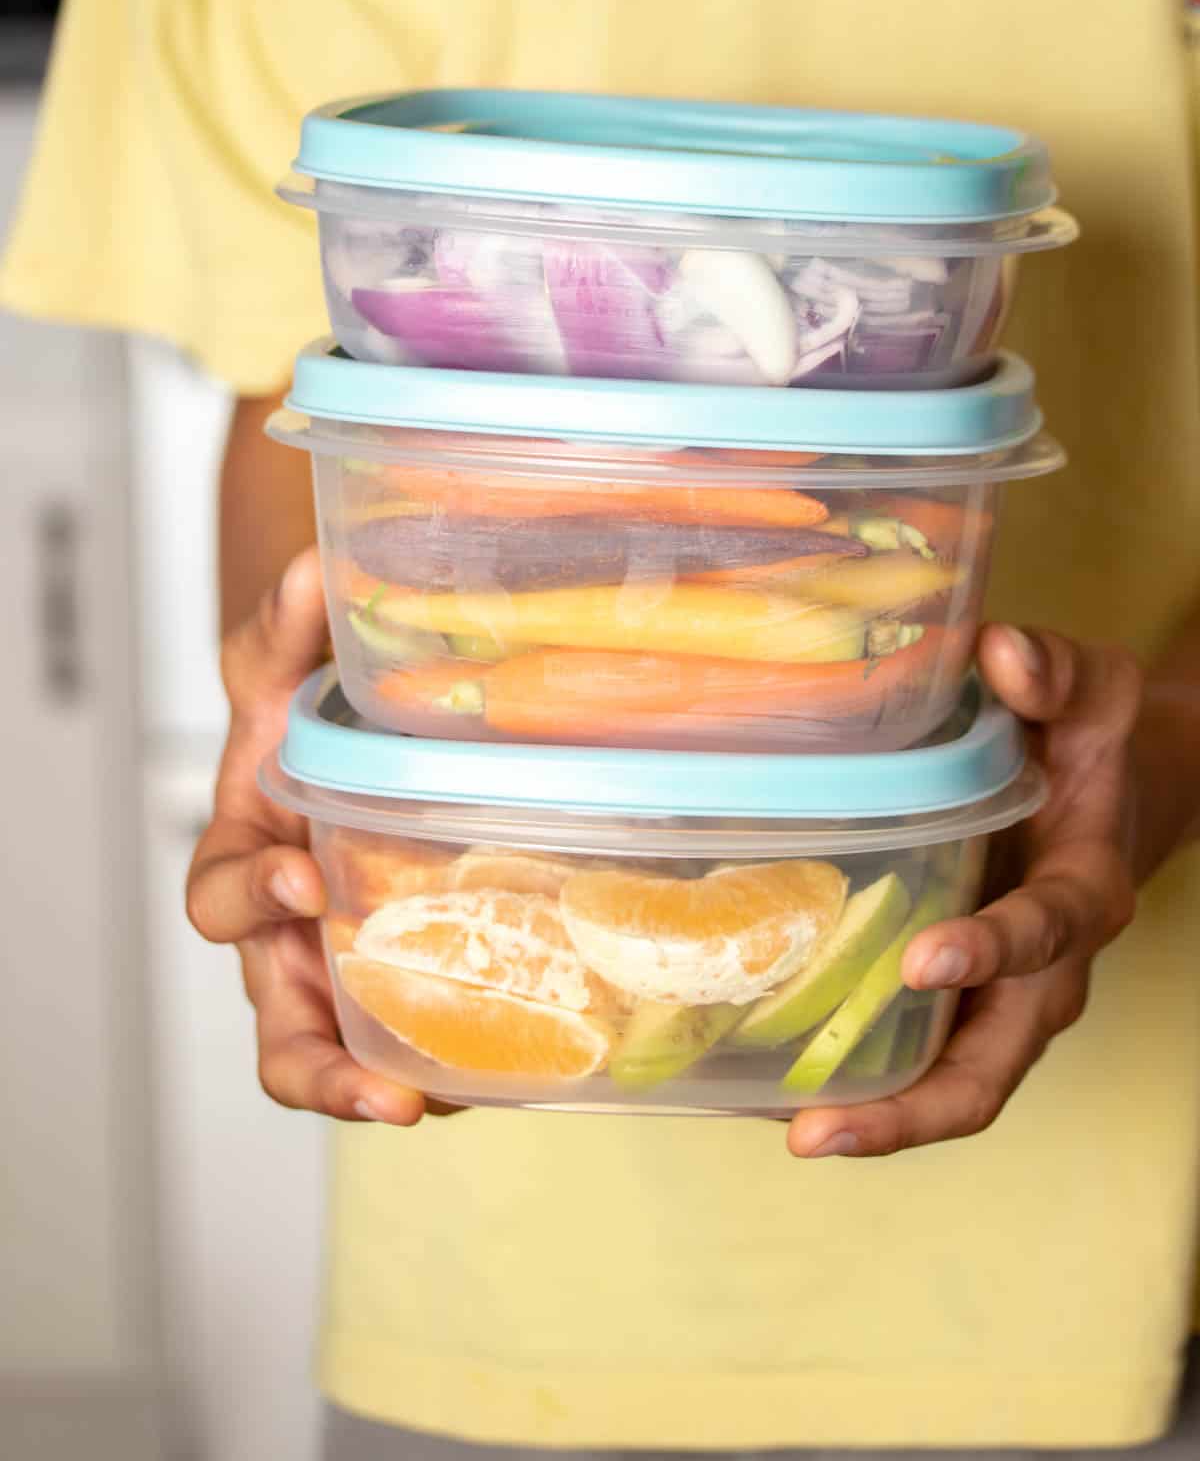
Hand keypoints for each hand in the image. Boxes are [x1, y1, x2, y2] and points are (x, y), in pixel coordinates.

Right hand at [187, 548, 426, 1125]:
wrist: (356, 735)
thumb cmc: (305, 706)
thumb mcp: (292, 655)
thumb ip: (294, 618)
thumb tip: (322, 567)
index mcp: (251, 854)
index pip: (225, 899)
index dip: (256, 899)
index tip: (305, 877)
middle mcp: (294, 934)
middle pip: (280, 1026)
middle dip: (318, 1063)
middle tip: (375, 1081)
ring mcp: (354, 968)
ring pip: (348, 1055)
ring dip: (385, 1088)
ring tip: (440, 1103)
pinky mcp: (416, 981)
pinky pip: (424, 1040)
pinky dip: (455, 1062)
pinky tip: (512, 1069)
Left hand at [787, 625, 1141, 1158]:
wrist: (1106, 791)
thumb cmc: (1087, 743)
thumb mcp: (1089, 693)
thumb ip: (1051, 672)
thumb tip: (998, 652)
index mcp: (1081, 894)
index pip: (1042, 935)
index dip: (990, 953)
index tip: (926, 960)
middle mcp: (1043, 973)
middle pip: (989, 1070)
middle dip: (911, 1110)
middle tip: (822, 1130)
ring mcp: (995, 999)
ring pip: (948, 1086)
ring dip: (873, 1120)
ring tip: (788, 1134)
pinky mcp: (952, 1000)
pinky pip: (909, 1059)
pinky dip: (851, 1084)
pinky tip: (763, 1090)